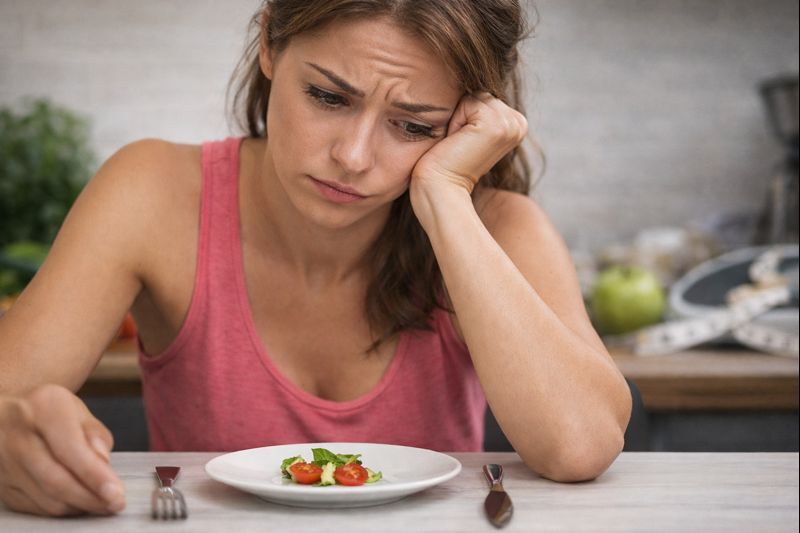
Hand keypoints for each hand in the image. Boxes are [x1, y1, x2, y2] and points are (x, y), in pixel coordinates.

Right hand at [0, 384, 124, 515]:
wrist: (8, 411)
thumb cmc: (49, 411)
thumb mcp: (78, 410)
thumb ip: (95, 436)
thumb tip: (102, 465)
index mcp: (43, 408)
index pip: (70, 449)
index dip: (95, 476)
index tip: (116, 492)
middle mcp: (17, 434)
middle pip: (55, 480)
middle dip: (90, 498)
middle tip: (114, 503)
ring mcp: (3, 462)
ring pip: (45, 498)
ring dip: (78, 505)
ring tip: (101, 502)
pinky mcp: (0, 483)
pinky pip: (33, 506)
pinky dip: (60, 507)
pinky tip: (77, 500)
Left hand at [410, 92, 526, 201]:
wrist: (440, 188)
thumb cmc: (445, 164)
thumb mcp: (468, 133)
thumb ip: (476, 110)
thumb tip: (466, 77)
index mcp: (515, 125)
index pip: (482, 97)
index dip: (464, 116)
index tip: (462, 142)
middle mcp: (518, 123)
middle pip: (479, 93)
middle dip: (461, 114)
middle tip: (457, 144)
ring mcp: (510, 123)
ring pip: (474, 95)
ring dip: (457, 117)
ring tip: (457, 143)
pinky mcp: (496, 124)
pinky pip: (467, 100)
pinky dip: (455, 120)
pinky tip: (456, 141)